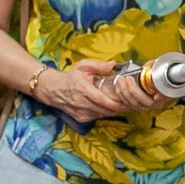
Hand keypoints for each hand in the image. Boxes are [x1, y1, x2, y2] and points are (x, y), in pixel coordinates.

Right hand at [37, 59, 164, 121]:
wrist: (54, 90)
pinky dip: (105, 113)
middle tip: (130, 103)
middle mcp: (81, 103)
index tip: (127, 101)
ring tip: (123, 105)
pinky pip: (97, 117)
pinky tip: (111, 108)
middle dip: (119, 108)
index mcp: (82, 89)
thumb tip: (114, 64)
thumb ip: (99, 65)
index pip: (102, 100)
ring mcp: (80, 112)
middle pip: (105, 109)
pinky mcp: (80, 118)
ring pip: (102, 114)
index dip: (116, 103)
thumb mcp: (83, 66)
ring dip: (113, 111)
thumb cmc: (71, 77)